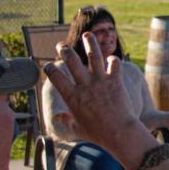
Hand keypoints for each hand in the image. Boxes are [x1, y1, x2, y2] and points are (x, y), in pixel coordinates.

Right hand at [43, 35, 139, 154]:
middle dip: (64, 49)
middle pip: (71, 59)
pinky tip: (111, 60)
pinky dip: (113, 60)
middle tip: (62, 45)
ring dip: (90, 42)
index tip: (49, 66)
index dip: (49, 68)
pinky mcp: (115, 81)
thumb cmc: (97, 134)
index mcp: (71, 96)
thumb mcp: (77, 129)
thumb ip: (66, 121)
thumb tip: (57, 117)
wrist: (119, 133)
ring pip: (93, 55)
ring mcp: (100, 81)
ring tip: (88, 35)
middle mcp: (84, 85)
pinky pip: (114, 64)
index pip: (55, 76)